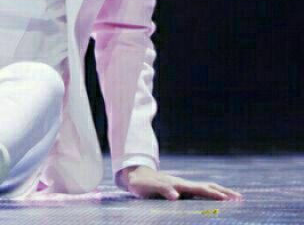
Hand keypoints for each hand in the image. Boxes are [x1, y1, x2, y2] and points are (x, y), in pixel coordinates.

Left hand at [120, 165, 242, 200]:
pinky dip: (211, 194)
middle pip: (207, 186)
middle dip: (224, 192)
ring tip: (234, 198)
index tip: (228, 200)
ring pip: (205, 187)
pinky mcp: (180, 189)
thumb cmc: (142, 183)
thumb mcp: (150, 188)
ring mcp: (182, 185)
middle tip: (240, 198)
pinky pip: (199, 192)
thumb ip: (163, 190)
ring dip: (220, 192)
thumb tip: (176, 197)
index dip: (214, 195)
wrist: (135, 175)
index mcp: (179, 184)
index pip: (201, 189)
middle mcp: (183, 183)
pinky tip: (215, 199)